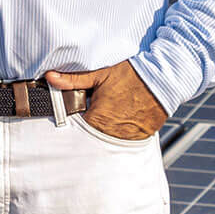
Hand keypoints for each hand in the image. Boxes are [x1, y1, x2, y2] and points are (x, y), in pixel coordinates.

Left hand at [44, 60, 165, 139]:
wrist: (165, 79)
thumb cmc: (132, 75)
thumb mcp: (101, 74)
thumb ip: (73, 80)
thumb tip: (49, 77)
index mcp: (97, 120)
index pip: (77, 130)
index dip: (76, 122)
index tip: (79, 114)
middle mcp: (112, 133)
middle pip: (93, 137)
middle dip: (92, 126)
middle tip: (97, 112)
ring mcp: (129, 137)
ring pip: (110, 139)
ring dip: (109, 130)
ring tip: (113, 114)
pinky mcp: (143, 136)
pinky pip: (128, 139)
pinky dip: (125, 131)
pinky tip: (126, 117)